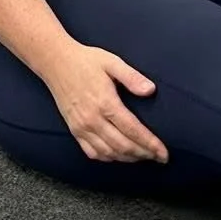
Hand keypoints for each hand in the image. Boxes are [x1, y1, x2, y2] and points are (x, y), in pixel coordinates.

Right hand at [46, 41, 169, 164]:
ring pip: (109, 153)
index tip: (164, 153)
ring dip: (128, 158)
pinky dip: (108, 158)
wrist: (55, 62)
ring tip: (144, 157)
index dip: (151, 144)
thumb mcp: (112, 62)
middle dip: (144, 154)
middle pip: (123, 146)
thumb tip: (150, 90)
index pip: (133, 131)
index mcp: (105, 103)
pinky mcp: (74, 130)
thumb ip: (132, 77)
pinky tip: (119, 155)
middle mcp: (92, 119)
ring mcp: (81, 127)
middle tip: (159, 158)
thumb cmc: (86, 61)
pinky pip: (92, 152)